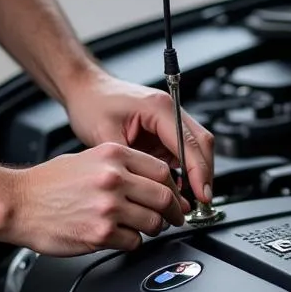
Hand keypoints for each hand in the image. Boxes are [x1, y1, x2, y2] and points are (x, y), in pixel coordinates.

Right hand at [7, 143, 189, 256]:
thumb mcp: (87, 158)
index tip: (176, 198)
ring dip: (153, 228)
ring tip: (143, 228)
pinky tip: (119, 236)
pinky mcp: (101, 233)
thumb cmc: (47, 183)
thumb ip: (120, 166)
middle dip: (173, 212)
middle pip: (165, 197)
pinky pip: (134, 242)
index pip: (163, 171)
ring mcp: (109, 207)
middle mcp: (114, 178)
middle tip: (173, 218)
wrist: (16, 203)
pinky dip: (132, 242)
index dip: (175, 188)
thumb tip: (152, 182)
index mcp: (113, 155)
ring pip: (153, 222)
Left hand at [65, 69, 214, 204]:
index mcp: (158, 107)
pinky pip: (182, 152)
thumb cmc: (92, 104)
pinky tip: (176, 189)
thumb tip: (148, 188)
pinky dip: (184, 171)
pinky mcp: (164, 130)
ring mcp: (169, 119)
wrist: (85, 90)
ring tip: (189, 200)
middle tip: (202, 202)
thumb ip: (130, 163)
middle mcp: (169, 110)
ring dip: (196, 174)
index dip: (198, 172)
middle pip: (201, 144)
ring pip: (196, 149)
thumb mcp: (105, 137)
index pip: (189, 143)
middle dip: (204, 174)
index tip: (201, 194)